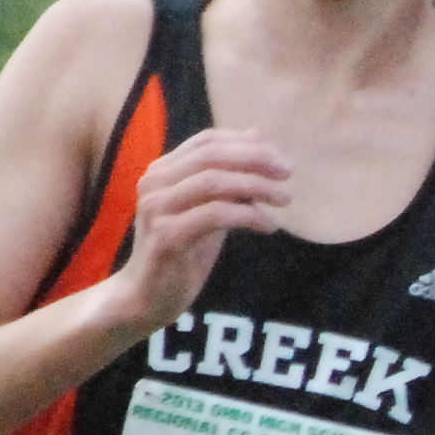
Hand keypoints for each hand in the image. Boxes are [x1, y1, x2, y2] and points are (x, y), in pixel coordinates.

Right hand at [111, 128, 290, 332]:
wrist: (147, 297)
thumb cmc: (182, 251)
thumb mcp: (209, 208)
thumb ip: (228, 178)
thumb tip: (258, 137)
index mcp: (162, 170)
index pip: (207, 140)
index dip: (246, 143)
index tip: (280, 158)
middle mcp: (154, 183)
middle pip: (211, 156)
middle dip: (255, 159)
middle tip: (287, 172)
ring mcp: (157, 208)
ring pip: (213, 182)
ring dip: (256, 185)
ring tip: (284, 198)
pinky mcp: (166, 236)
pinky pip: (215, 215)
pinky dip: (247, 215)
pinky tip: (269, 226)